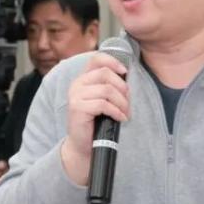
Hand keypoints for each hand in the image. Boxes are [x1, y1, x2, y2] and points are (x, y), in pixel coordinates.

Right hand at [61, 53, 129, 185]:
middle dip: (122, 88)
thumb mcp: (103, 100)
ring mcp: (75, 96)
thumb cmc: (96, 122)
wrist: (82, 144)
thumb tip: (126, 76)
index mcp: (83, 79)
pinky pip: (103, 104)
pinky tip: (120, 119)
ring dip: (122, 102)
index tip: (125, 72)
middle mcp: (77, 84)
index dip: (113, 61)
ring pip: (107, 90)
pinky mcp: (78, 108)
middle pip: (105, 74)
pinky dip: (116, 112)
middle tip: (127, 103)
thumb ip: (110, 86)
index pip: (96, 58)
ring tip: (125, 113)